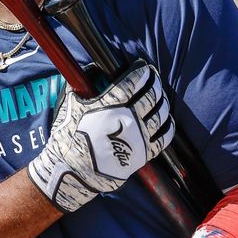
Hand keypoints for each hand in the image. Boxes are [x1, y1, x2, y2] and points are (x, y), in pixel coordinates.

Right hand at [29, 61, 173, 212]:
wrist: (72, 170)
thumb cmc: (68, 135)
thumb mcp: (70, 102)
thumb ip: (83, 81)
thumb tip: (94, 67)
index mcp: (113, 104)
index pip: (136, 80)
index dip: (143, 71)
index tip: (145, 67)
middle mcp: (130, 118)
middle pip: (152, 95)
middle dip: (155, 84)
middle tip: (154, 79)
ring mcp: (139, 137)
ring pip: (161, 114)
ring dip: (163, 102)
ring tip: (160, 97)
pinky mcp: (143, 154)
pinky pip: (164, 137)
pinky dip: (168, 126)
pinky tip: (167, 120)